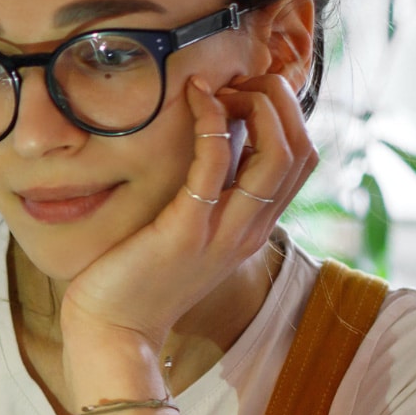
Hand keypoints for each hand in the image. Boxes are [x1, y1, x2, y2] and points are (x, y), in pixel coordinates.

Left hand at [59, 73, 316, 355]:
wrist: (113, 330)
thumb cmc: (140, 277)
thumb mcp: (189, 231)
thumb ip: (209, 194)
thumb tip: (213, 138)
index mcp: (254, 229)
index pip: (302, 159)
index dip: (285, 114)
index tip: (243, 94)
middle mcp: (249, 231)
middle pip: (301, 150)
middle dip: (279, 101)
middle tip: (236, 84)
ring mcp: (222, 232)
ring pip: (277, 155)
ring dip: (257, 105)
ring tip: (220, 87)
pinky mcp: (186, 231)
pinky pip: (216, 164)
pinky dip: (212, 121)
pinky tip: (194, 97)